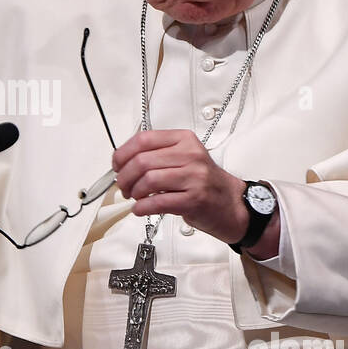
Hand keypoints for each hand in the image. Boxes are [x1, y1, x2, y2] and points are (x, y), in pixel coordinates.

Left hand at [112, 129, 245, 243]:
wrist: (230, 203)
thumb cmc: (202, 181)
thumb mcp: (183, 157)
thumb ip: (156, 154)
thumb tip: (122, 161)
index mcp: (184, 140)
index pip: (144, 139)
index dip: (123, 154)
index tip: (117, 165)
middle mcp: (190, 155)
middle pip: (142, 161)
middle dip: (124, 177)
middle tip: (123, 187)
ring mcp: (194, 177)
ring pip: (148, 180)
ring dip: (133, 192)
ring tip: (134, 197)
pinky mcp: (194, 199)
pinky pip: (157, 202)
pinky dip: (142, 208)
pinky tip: (140, 209)